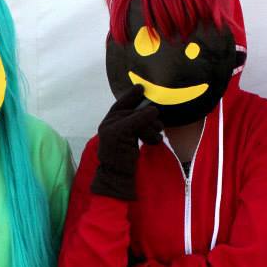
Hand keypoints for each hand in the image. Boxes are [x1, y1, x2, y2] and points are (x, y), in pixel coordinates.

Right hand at [91, 84, 161, 200]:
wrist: (116, 177)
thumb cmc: (124, 161)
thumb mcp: (130, 139)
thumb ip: (135, 125)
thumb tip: (151, 110)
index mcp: (109, 124)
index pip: (121, 105)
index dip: (131, 96)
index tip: (141, 88)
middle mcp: (107, 123)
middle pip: (134, 110)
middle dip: (150, 119)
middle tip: (159, 129)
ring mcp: (110, 127)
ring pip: (138, 115)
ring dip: (151, 127)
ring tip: (154, 140)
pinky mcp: (116, 131)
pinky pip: (137, 120)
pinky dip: (147, 122)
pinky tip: (154, 135)